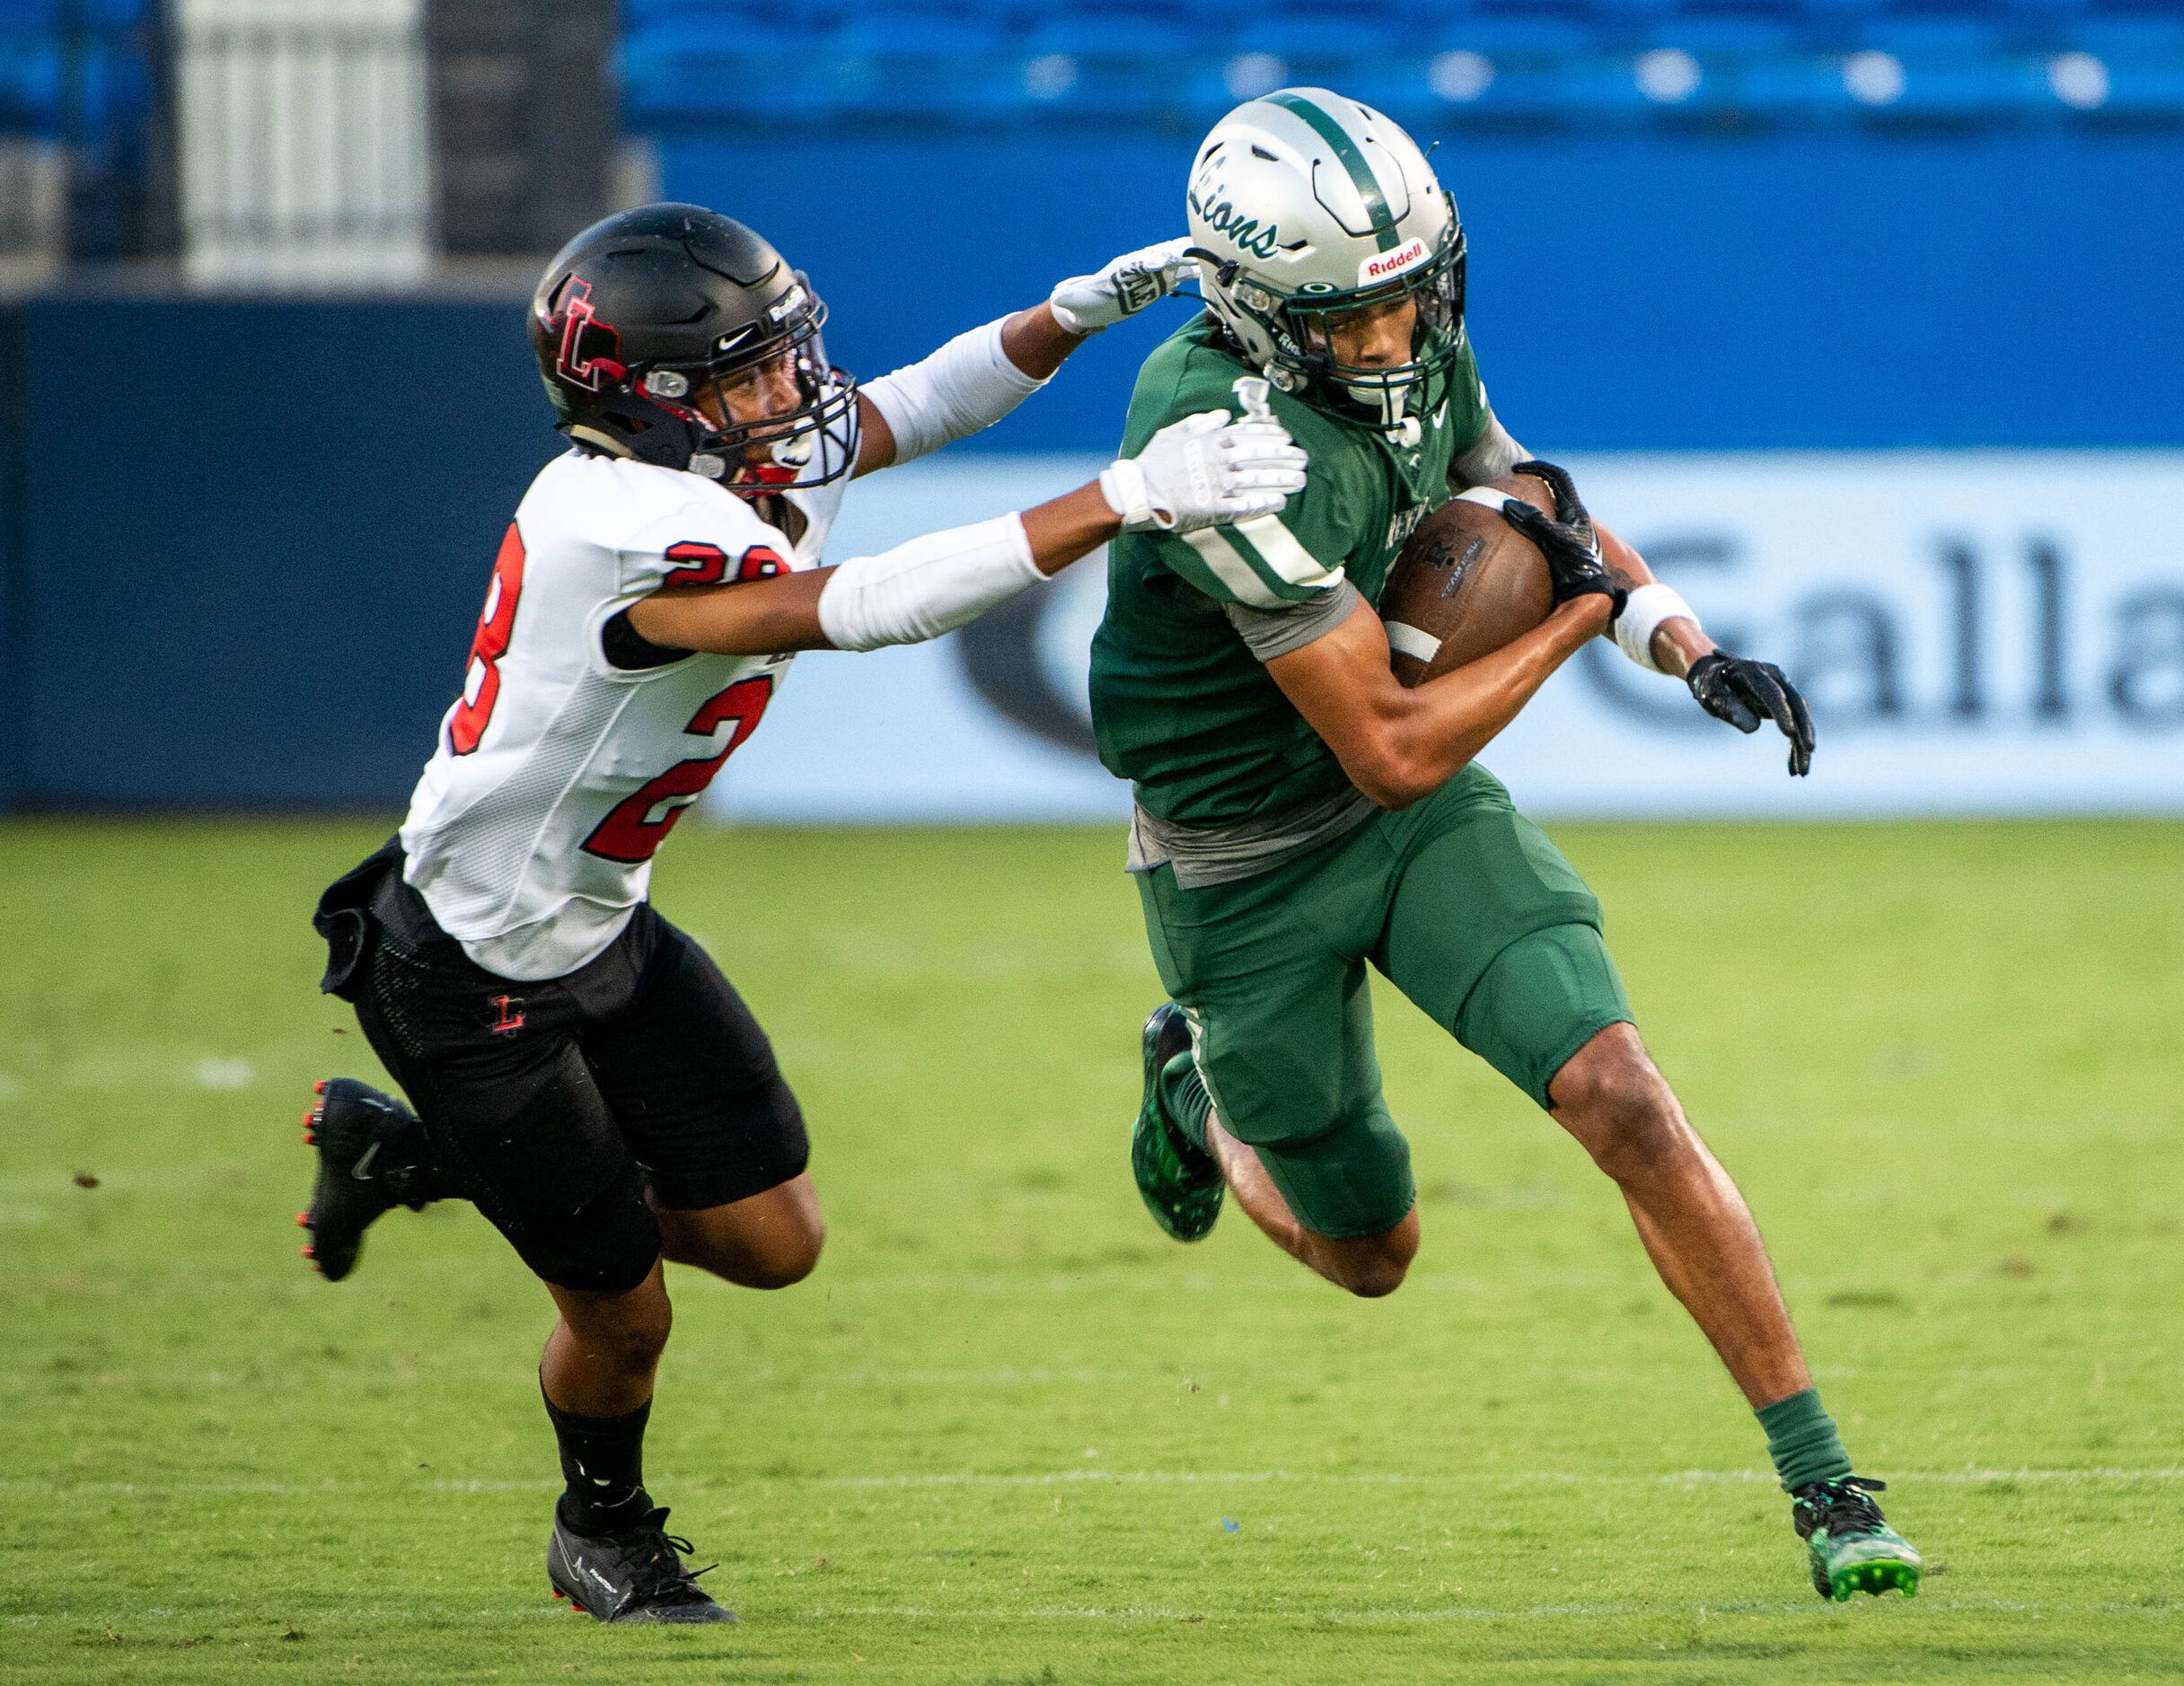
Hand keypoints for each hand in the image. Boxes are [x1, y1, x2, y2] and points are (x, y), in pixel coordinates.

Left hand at [1049, 236, 1194, 335]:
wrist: (1090, 307)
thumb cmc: (1082, 302)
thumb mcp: (1074, 300)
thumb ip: (1069, 297)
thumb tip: (1057, 297)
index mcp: (1120, 270)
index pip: (1138, 263)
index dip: (1151, 261)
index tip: (1164, 260)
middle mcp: (1137, 269)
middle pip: (1158, 257)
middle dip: (1175, 254)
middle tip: (1193, 250)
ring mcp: (1149, 276)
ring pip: (1171, 264)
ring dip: (1187, 261)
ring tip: (1207, 257)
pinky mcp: (1157, 286)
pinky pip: (1176, 277)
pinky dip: (1190, 273)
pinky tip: (1206, 271)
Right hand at [1099, 405, 1307, 533]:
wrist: (1138, 491)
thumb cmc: (1152, 461)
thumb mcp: (1173, 432)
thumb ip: (1200, 422)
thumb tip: (1223, 415)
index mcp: (1210, 441)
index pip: (1248, 435)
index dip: (1271, 436)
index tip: (1288, 438)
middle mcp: (1219, 460)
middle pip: (1260, 456)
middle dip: (1285, 457)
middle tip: (1304, 459)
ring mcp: (1219, 485)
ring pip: (1258, 480)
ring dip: (1282, 480)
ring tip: (1300, 481)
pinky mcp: (1215, 508)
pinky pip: (1244, 506)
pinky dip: (1263, 504)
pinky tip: (1280, 503)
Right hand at [1497, 459, 1627, 615]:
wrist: (1589, 593)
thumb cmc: (1578, 566)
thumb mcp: (1557, 540)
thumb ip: (1535, 522)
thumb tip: (1509, 505)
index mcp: (1576, 511)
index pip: (1559, 478)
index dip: (1539, 468)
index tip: (1517, 470)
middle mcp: (1573, 519)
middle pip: (1553, 491)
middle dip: (1533, 484)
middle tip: (1511, 485)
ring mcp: (1567, 534)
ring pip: (1547, 511)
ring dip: (1529, 507)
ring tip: (1510, 509)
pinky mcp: (1560, 548)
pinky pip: (1542, 530)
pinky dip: (1528, 527)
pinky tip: (1514, 536)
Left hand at [1687, 650, 1815, 775]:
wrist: (1715, 674)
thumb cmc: (1711, 684)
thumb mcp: (1711, 695)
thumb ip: (1729, 708)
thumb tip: (1753, 728)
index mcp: (1754, 671)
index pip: (1772, 692)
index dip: (1781, 711)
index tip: (1789, 733)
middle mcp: (1775, 677)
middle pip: (1796, 704)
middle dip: (1804, 728)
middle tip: (1810, 750)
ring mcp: (1783, 689)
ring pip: (1800, 717)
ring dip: (1802, 744)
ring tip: (1802, 771)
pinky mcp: (1785, 704)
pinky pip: (1795, 726)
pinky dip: (1795, 748)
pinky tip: (1794, 769)